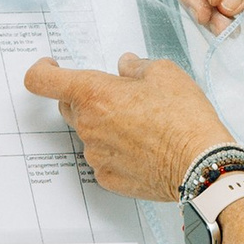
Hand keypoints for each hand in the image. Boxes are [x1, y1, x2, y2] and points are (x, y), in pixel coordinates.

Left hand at [24, 52, 229, 198]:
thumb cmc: (184, 118)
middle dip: (87, 99)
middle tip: (121, 98)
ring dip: (106, 126)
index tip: (51, 68)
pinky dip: (117, 151)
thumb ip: (136, 66)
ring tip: (143, 126)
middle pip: (68, 107)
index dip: (41, 71)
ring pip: (89, 134)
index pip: (41, 81)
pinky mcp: (108, 178)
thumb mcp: (164, 73)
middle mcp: (87, 126)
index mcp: (93, 93)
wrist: (202, 164)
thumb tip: (125, 66)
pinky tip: (144, 149)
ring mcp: (95, 155)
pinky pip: (103, 159)